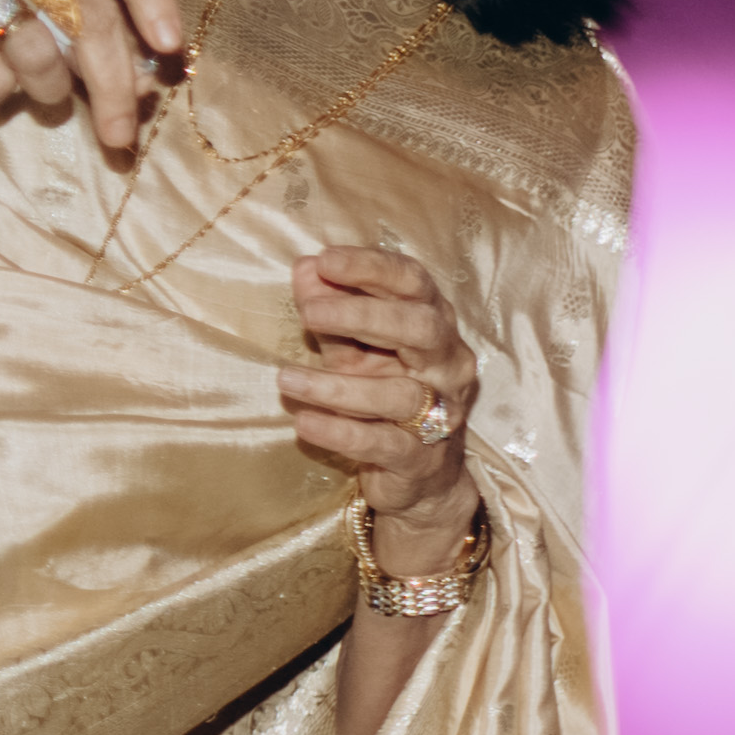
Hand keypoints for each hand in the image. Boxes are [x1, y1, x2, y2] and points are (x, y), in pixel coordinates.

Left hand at [281, 246, 486, 553]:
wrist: (420, 474)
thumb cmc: (383, 394)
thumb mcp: (353, 349)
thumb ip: (330, 313)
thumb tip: (305, 268)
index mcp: (434, 326)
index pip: (414, 283)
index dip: (373, 268)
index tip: (325, 260)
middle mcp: (448, 364)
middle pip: (421, 329)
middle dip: (364, 316)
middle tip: (310, 313)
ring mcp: (442, 413)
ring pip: (400, 393)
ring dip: (338, 386)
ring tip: (286, 380)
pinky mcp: (422, 458)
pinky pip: (383, 443)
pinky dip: (341, 432)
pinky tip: (305, 423)